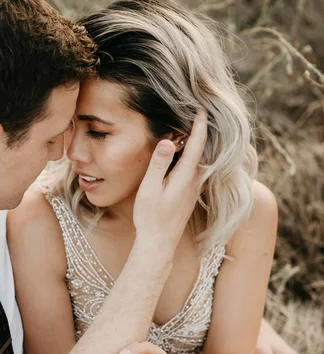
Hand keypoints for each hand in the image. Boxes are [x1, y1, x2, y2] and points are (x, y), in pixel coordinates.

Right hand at [133, 110, 206, 253]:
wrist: (159, 244)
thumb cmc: (151, 217)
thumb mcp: (150, 188)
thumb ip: (159, 164)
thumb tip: (169, 141)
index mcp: (185, 177)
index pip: (197, 145)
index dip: (200, 126)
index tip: (202, 109)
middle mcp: (194, 182)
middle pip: (203, 151)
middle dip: (201, 131)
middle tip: (198, 113)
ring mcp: (193, 190)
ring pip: (200, 161)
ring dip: (198, 145)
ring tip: (193, 129)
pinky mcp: (190, 196)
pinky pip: (196, 170)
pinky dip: (194, 157)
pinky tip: (187, 154)